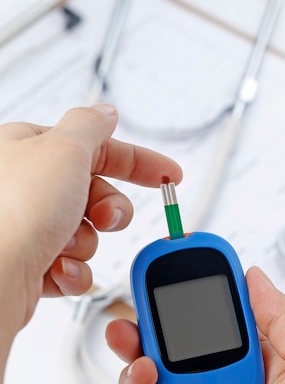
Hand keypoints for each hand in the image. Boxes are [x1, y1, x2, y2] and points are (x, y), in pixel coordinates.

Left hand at [0, 104, 181, 332]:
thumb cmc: (12, 212)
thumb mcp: (64, 149)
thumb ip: (91, 127)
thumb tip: (105, 112)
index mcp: (28, 149)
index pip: (95, 147)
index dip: (137, 162)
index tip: (169, 175)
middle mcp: (25, 186)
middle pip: (94, 193)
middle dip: (108, 210)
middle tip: (104, 217)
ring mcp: (26, 226)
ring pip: (86, 233)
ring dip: (84, 243)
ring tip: (64, 246)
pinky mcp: (28, 262)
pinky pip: (70, 264)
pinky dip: (71, 270)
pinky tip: (57, 269)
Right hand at [107, 267, 284, 383]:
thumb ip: (282, 315)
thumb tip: (254, 277)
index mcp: (257, 361)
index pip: (215, 317)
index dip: (192, 292)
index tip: (174, 270)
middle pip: (174, 346)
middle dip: (149, 324)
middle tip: (137, 308)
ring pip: (152, 380)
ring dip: (138, 363)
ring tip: (145, 359)